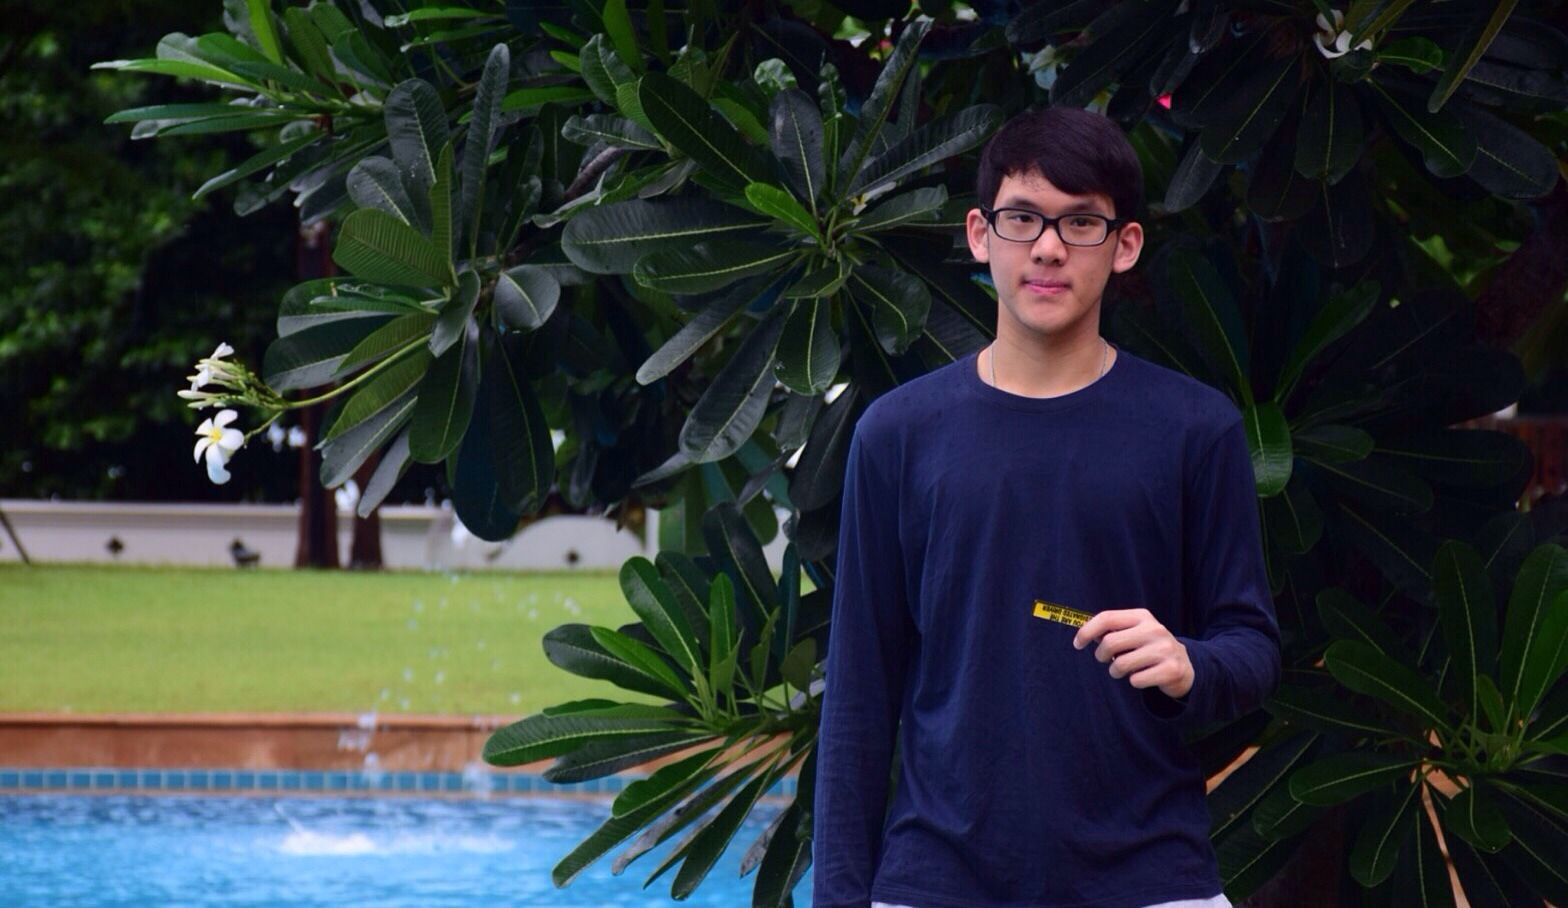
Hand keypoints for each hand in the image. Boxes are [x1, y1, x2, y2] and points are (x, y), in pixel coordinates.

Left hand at [1072, 608, 1193, 698]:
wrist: (1185, 666)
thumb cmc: (1149, 648)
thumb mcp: (1134, 633)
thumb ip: (1112, 631)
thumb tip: (1085, 635)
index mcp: (1142, 616)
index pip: (1107, 618)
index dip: (1086, 631)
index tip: (1077, 644)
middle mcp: (1155, 629)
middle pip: (1110, 642)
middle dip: (1102, 656)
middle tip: (1108, 661)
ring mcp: (1165, 649)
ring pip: (1121, 664)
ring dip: (1117, 671)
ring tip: (1126, 670)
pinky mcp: (1171, 670)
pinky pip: (1136, 680)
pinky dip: (1135, 682)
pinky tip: (1144, 677)